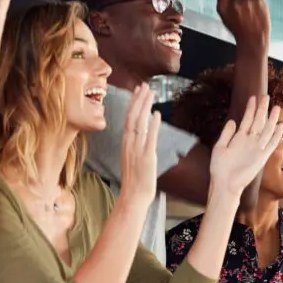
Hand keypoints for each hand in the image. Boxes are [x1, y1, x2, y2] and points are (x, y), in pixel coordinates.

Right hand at [119, 84, 161, 208]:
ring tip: (150, 93)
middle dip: (139, 100)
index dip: (133, 103)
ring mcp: (137, 150)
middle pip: (132, 117)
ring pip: (139, 123)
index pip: (128, 118)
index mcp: (125, 143)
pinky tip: (156, 114)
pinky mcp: (146, 157)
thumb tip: (144, 132)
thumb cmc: (135, 180)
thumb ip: (137, 144)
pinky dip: (153, 125)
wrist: (133, 196)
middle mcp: (129, 144)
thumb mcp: (133, 158)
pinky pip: (149, 137)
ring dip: (145, 107)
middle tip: (145, 85)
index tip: (137, 91)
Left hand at [210, 95, 282, 196]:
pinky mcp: (262, 157)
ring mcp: (257, 148)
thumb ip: (226, 134)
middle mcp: (249, 141)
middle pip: (258, 122)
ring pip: (266, 130)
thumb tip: (233, 121)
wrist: (225, 184)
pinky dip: (276, 136)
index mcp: (238, 138)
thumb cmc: (219, 167)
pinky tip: (280, 126)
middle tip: (266, 96)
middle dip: (262, 109)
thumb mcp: (219, 147)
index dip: (250, 108)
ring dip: (271, 119)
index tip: (253, 97)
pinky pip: (271, 144)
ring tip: (276, 107)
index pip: (246, 119)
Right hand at [217, 0, 269, 53]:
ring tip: (251, 11)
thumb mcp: (226, 17)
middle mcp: (234, 4)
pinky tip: (257, 12)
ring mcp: (247, 2)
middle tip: (245, 6)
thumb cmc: (239, 29)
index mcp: (223, 8)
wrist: (254, 40)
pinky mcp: (259, 1)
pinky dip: (258, 2)